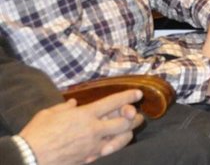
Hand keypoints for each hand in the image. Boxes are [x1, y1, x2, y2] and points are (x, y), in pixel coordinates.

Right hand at [21, 91, 143, 164]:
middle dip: (135, 117)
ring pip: (121, 139)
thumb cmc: (37, 133)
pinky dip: (112, 147)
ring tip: (128, 130)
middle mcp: (94, 130)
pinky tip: (111, 144)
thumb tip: (73, 104)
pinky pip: (107, 152)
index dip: (129, 97)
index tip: (138, 94)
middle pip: (125, 122)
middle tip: (136, 114)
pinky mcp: (89, 158)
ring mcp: (93, 146)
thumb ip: (64, 107)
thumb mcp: (49, 113)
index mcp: (85, 114)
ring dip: (128, 133)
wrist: (29, 158)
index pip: (114, 102)